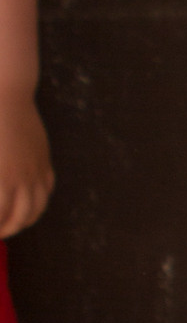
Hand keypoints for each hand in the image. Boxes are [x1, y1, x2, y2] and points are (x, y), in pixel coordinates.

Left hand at [0, 87, 51, 235]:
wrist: (4, 93)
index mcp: (0, 181)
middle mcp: (21, 179)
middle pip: (18, 218)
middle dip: (6, 229)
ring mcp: (35, 168)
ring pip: (37, 207)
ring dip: (24, 221)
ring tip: (10, 225)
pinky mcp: (42, 158)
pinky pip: (47, 188)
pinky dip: (39, 202)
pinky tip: (27, 204)